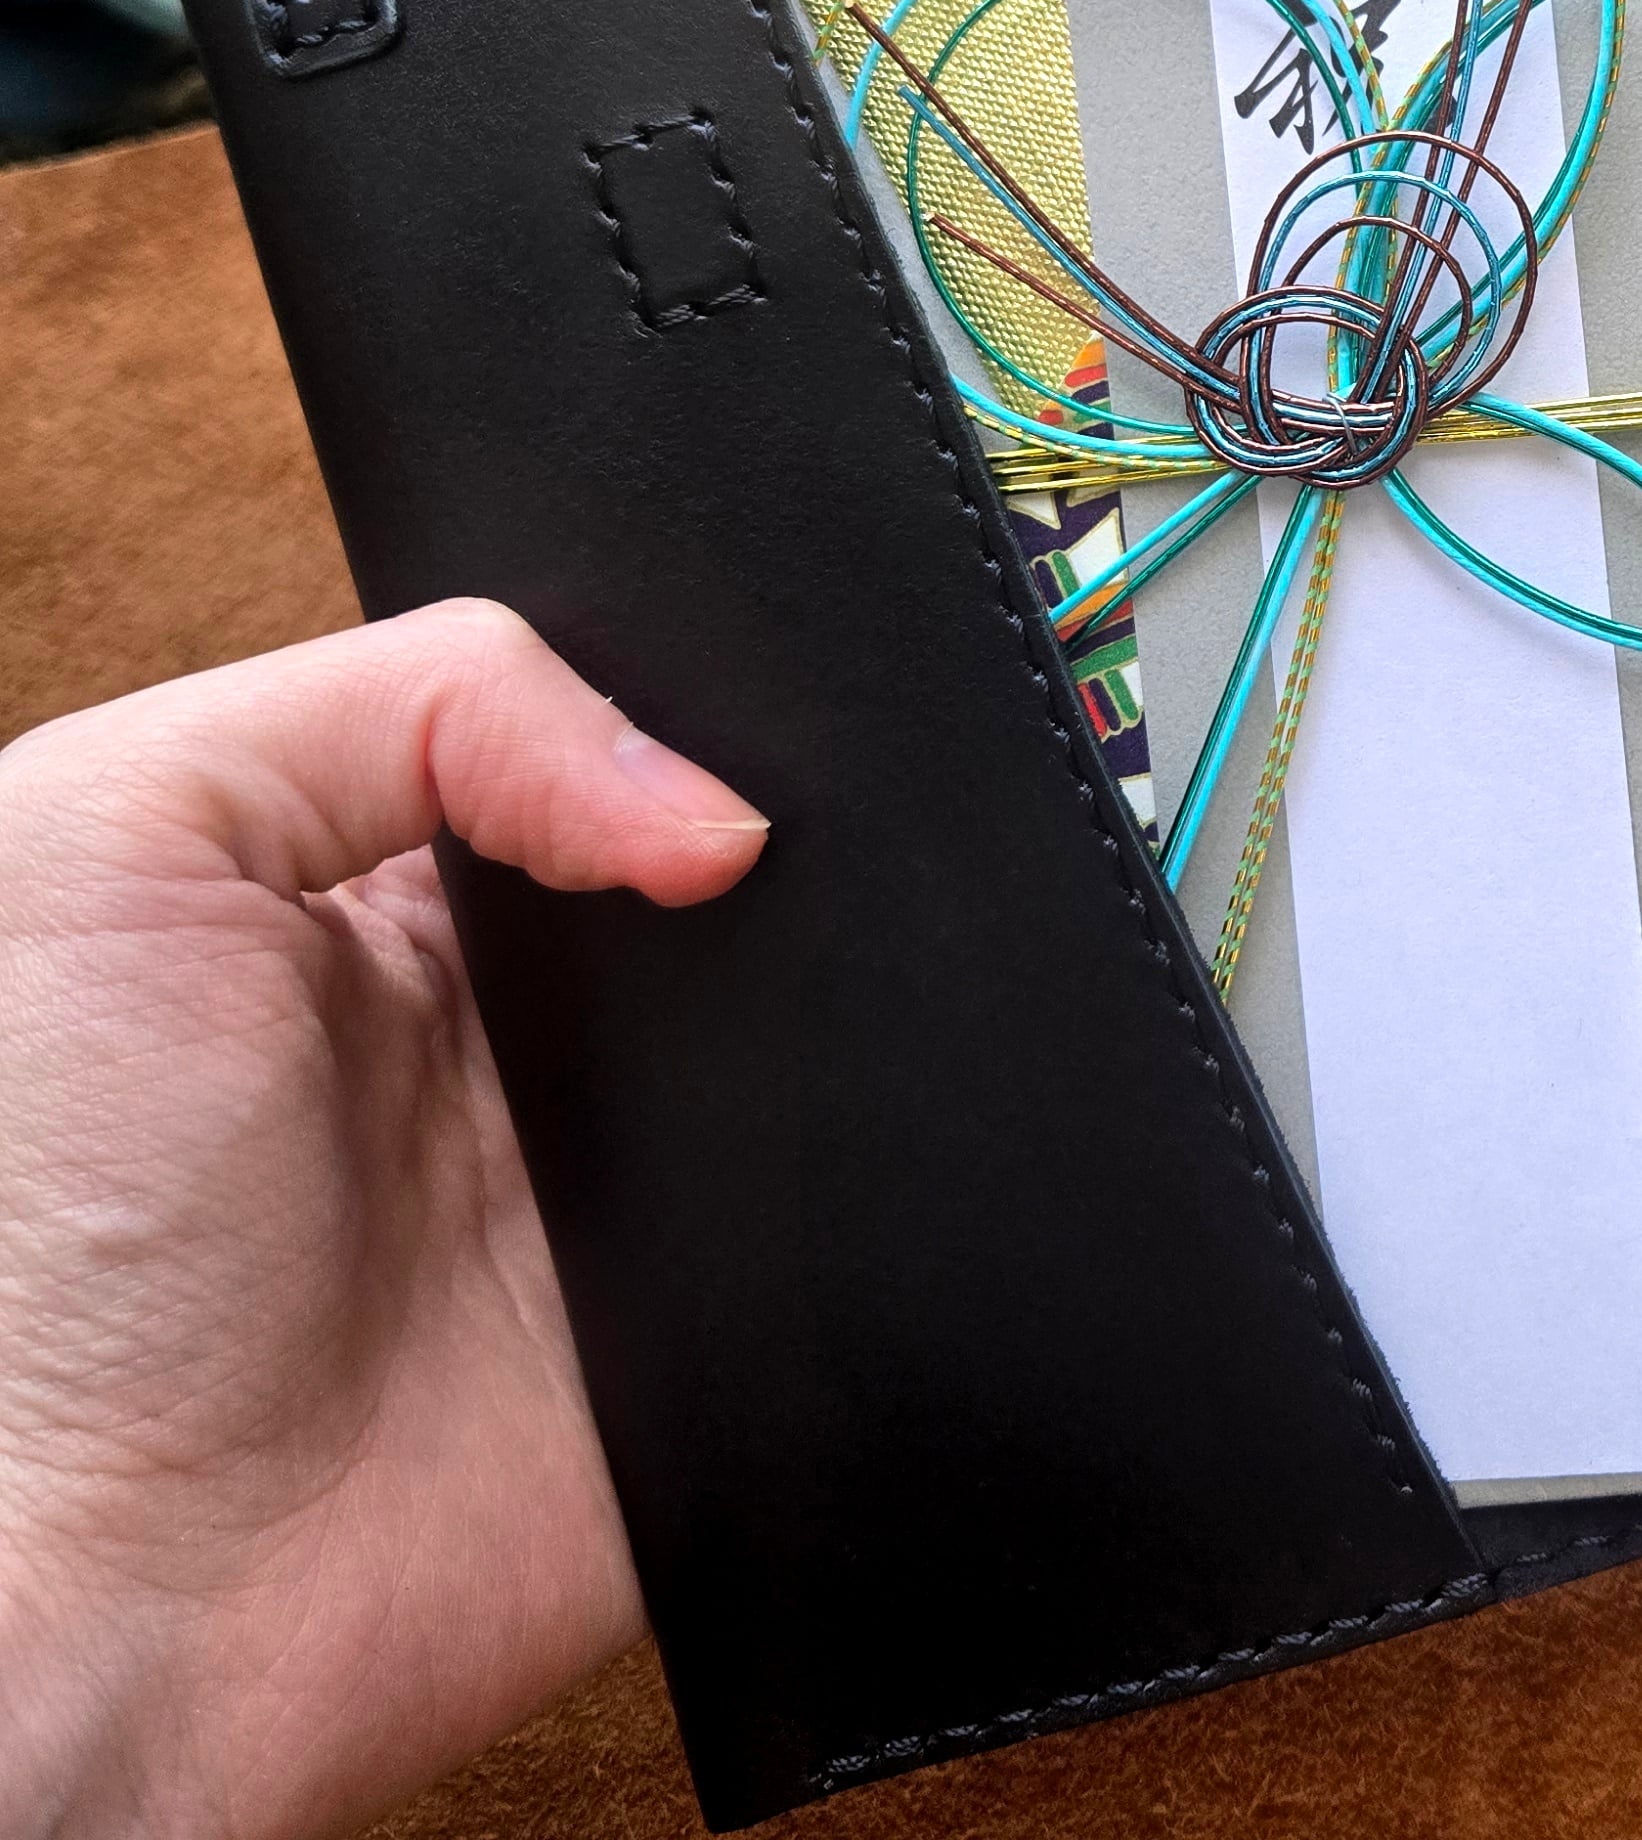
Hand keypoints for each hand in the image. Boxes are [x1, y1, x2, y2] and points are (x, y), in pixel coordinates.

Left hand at [0, 600, 766, 1838]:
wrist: (111, 1603)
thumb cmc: (36, 1238)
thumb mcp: (121, 836)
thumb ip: (405, 708)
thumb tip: (704, 805)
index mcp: (384, 883)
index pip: (592, 724)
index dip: (662, 701)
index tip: (690, 732)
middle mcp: (522, 1017)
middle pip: (733, 848)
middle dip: (765, 824)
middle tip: (722, 860)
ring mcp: (638, 1163)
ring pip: (833, 1005)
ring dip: (830, 986)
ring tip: (752, 995)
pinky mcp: (734, 1306)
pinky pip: (880, 1188)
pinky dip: (893, 1146)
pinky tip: (830, 1116)